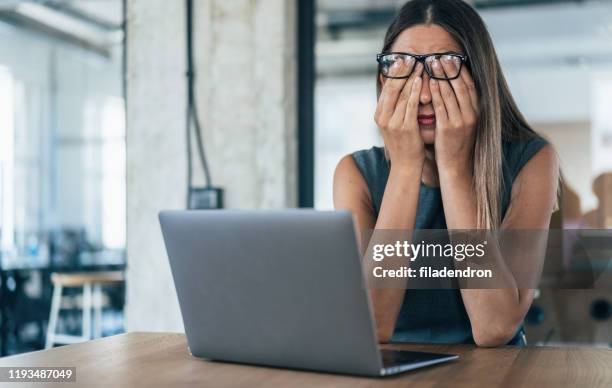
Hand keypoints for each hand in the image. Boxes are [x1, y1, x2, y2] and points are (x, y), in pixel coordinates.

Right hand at [374, 62, 424, 169]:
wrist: (406, 165)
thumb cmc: (403, 143)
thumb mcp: (393, 123)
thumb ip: (393, 106)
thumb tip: (395, 87)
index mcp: (379, 114)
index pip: (386, 88)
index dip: (394, 72)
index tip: (402, 59)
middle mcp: (383, 117)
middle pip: (392, 88)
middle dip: (402, 71)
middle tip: (411, 56)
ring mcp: (393, 123)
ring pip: (402, 94)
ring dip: (412, 77)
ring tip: (420, 64)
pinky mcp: (405, 127)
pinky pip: (411, 105)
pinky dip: (416, 91)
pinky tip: (421, 80)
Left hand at [429, 57, 478, 172]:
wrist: (456, 167)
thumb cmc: (455, 144)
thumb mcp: (463, 124)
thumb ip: (460, 107)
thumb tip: (454, 89)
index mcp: (476, 112)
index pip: (469, 85)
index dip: (461, 70)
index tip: (452, 57)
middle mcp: (471, 114)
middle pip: (460, 85)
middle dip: (450, 69)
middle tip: (440, 55)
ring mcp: (461, 121)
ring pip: (451, 93)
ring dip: (441, 76)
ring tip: (432, 63)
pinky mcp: (449, 128)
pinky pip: (441, 106)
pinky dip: (436, 92)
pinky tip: (430, 82)